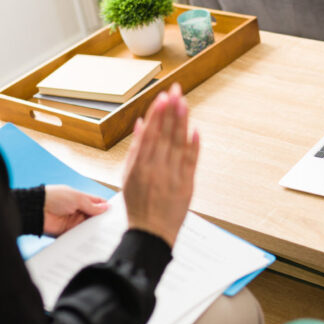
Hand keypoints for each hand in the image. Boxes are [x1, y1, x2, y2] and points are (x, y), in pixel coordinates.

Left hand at [42, 185, 108, 235]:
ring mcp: (73, 222)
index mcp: (81, 199)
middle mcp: (78, 210)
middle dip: (102, 221)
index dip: (106, 207)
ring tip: (105, 234)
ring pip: (88, 227)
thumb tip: (106, 207)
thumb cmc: (55, 197)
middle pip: (94, 217)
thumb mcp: (77, 198)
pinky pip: (79, 235)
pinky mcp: (68, 232)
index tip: (116, 213)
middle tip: (113, 226)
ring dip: (94, 230)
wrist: (37, 209)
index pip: (97, 203)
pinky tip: (92, 239)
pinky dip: (84, 237)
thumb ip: (92, 205)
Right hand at [121, 83, 199, 247]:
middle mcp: (155, 169)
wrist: (150, 233)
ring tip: (184, 102)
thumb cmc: (139, 204)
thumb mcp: (128, 176)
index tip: (163, 97)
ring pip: (178, 144)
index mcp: (140, 165)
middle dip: (171, 110)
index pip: (151, 133)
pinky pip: (190, 162)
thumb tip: (142, 124)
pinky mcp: (186, 185)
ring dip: (182, 122)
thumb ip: (136, 148)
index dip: (158, 114)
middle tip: (177, 91)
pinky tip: (196, 130)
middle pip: (165, 134)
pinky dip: (194, 146)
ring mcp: (172, 177)